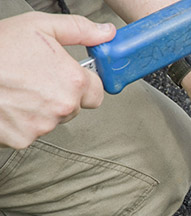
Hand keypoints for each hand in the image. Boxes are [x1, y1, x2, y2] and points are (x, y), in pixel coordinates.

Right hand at [0, 12, 115, 148]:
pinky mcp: (24, 139)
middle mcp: (63, 107)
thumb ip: (79, 31)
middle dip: (61, 95)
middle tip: (36, 79)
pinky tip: (10, 105)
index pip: (97, 93)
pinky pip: (31, 132)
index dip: (84, 84)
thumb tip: (105, 33)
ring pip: (53, 120)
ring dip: (42, 110)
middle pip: (74, 107)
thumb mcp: (40, 27)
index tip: (70, 78)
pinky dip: (22, 122)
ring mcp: (44, 125)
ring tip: (19, 90)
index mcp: (73, 81)